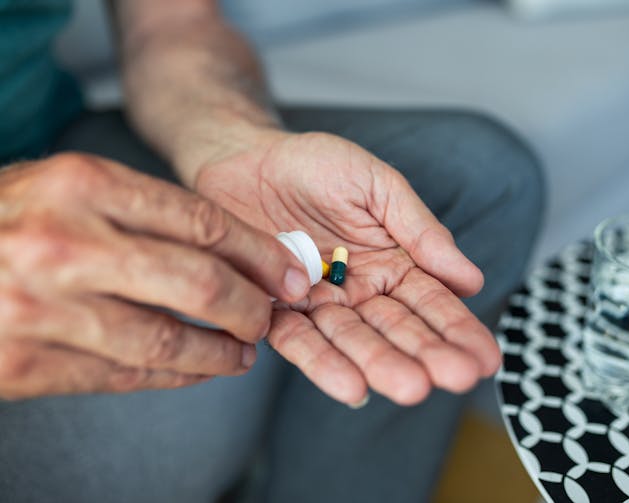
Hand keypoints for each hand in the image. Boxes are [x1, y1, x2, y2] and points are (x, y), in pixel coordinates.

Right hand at [0, 153, 309, 398]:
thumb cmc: (2, 219)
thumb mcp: (62, 187)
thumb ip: (137, 211)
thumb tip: (226, 251)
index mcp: (81, 183)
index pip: (202, 221)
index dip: (259, 254)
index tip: (289, 274)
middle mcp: (65, 243)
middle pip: (197, 282)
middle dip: (250, 306)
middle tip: (270, 316)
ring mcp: (42, 307)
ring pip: (166, 339)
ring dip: (219, 352)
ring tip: (243, 352)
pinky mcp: (25, 364)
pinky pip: (124, 373)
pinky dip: (172, 375)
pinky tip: (195, 369)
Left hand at [195, 130, 501, 405]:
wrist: (245, 157)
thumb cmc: (315, 164)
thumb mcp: (377, 185)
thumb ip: (419, 230)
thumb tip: (469, 279)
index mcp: (392, 263)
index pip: (432, 302)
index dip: (459, 330)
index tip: (486, 359)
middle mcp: (360, 291)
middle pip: (397, 329)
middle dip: (426, 354)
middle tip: (454, 378)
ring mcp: (319, 304)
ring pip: (353, 341)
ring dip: (380, 364)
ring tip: (408, 387)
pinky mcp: (275, 311)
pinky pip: (299, 340)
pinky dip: (321, 363)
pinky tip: (351, 387)